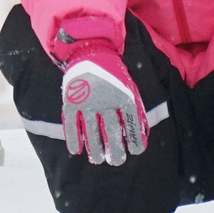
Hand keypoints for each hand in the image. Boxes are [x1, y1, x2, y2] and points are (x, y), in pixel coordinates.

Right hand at [54, 44, 147, 165]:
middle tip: (117, 161)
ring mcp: (87, 101)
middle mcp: (106, 100)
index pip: (132, 123)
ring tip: (99, 160)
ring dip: (95, 149)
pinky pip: (72, 125)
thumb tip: (142, 136)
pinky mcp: (72, 101)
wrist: (91, 51)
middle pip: (112, 132)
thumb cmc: (114, 75)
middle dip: (115, 150)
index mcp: (123, 96)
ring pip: (92, 132)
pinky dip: (73, 139)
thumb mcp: (129, 88)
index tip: (135, 152)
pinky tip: (77, 151)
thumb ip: (136, 110)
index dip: (135, 139)